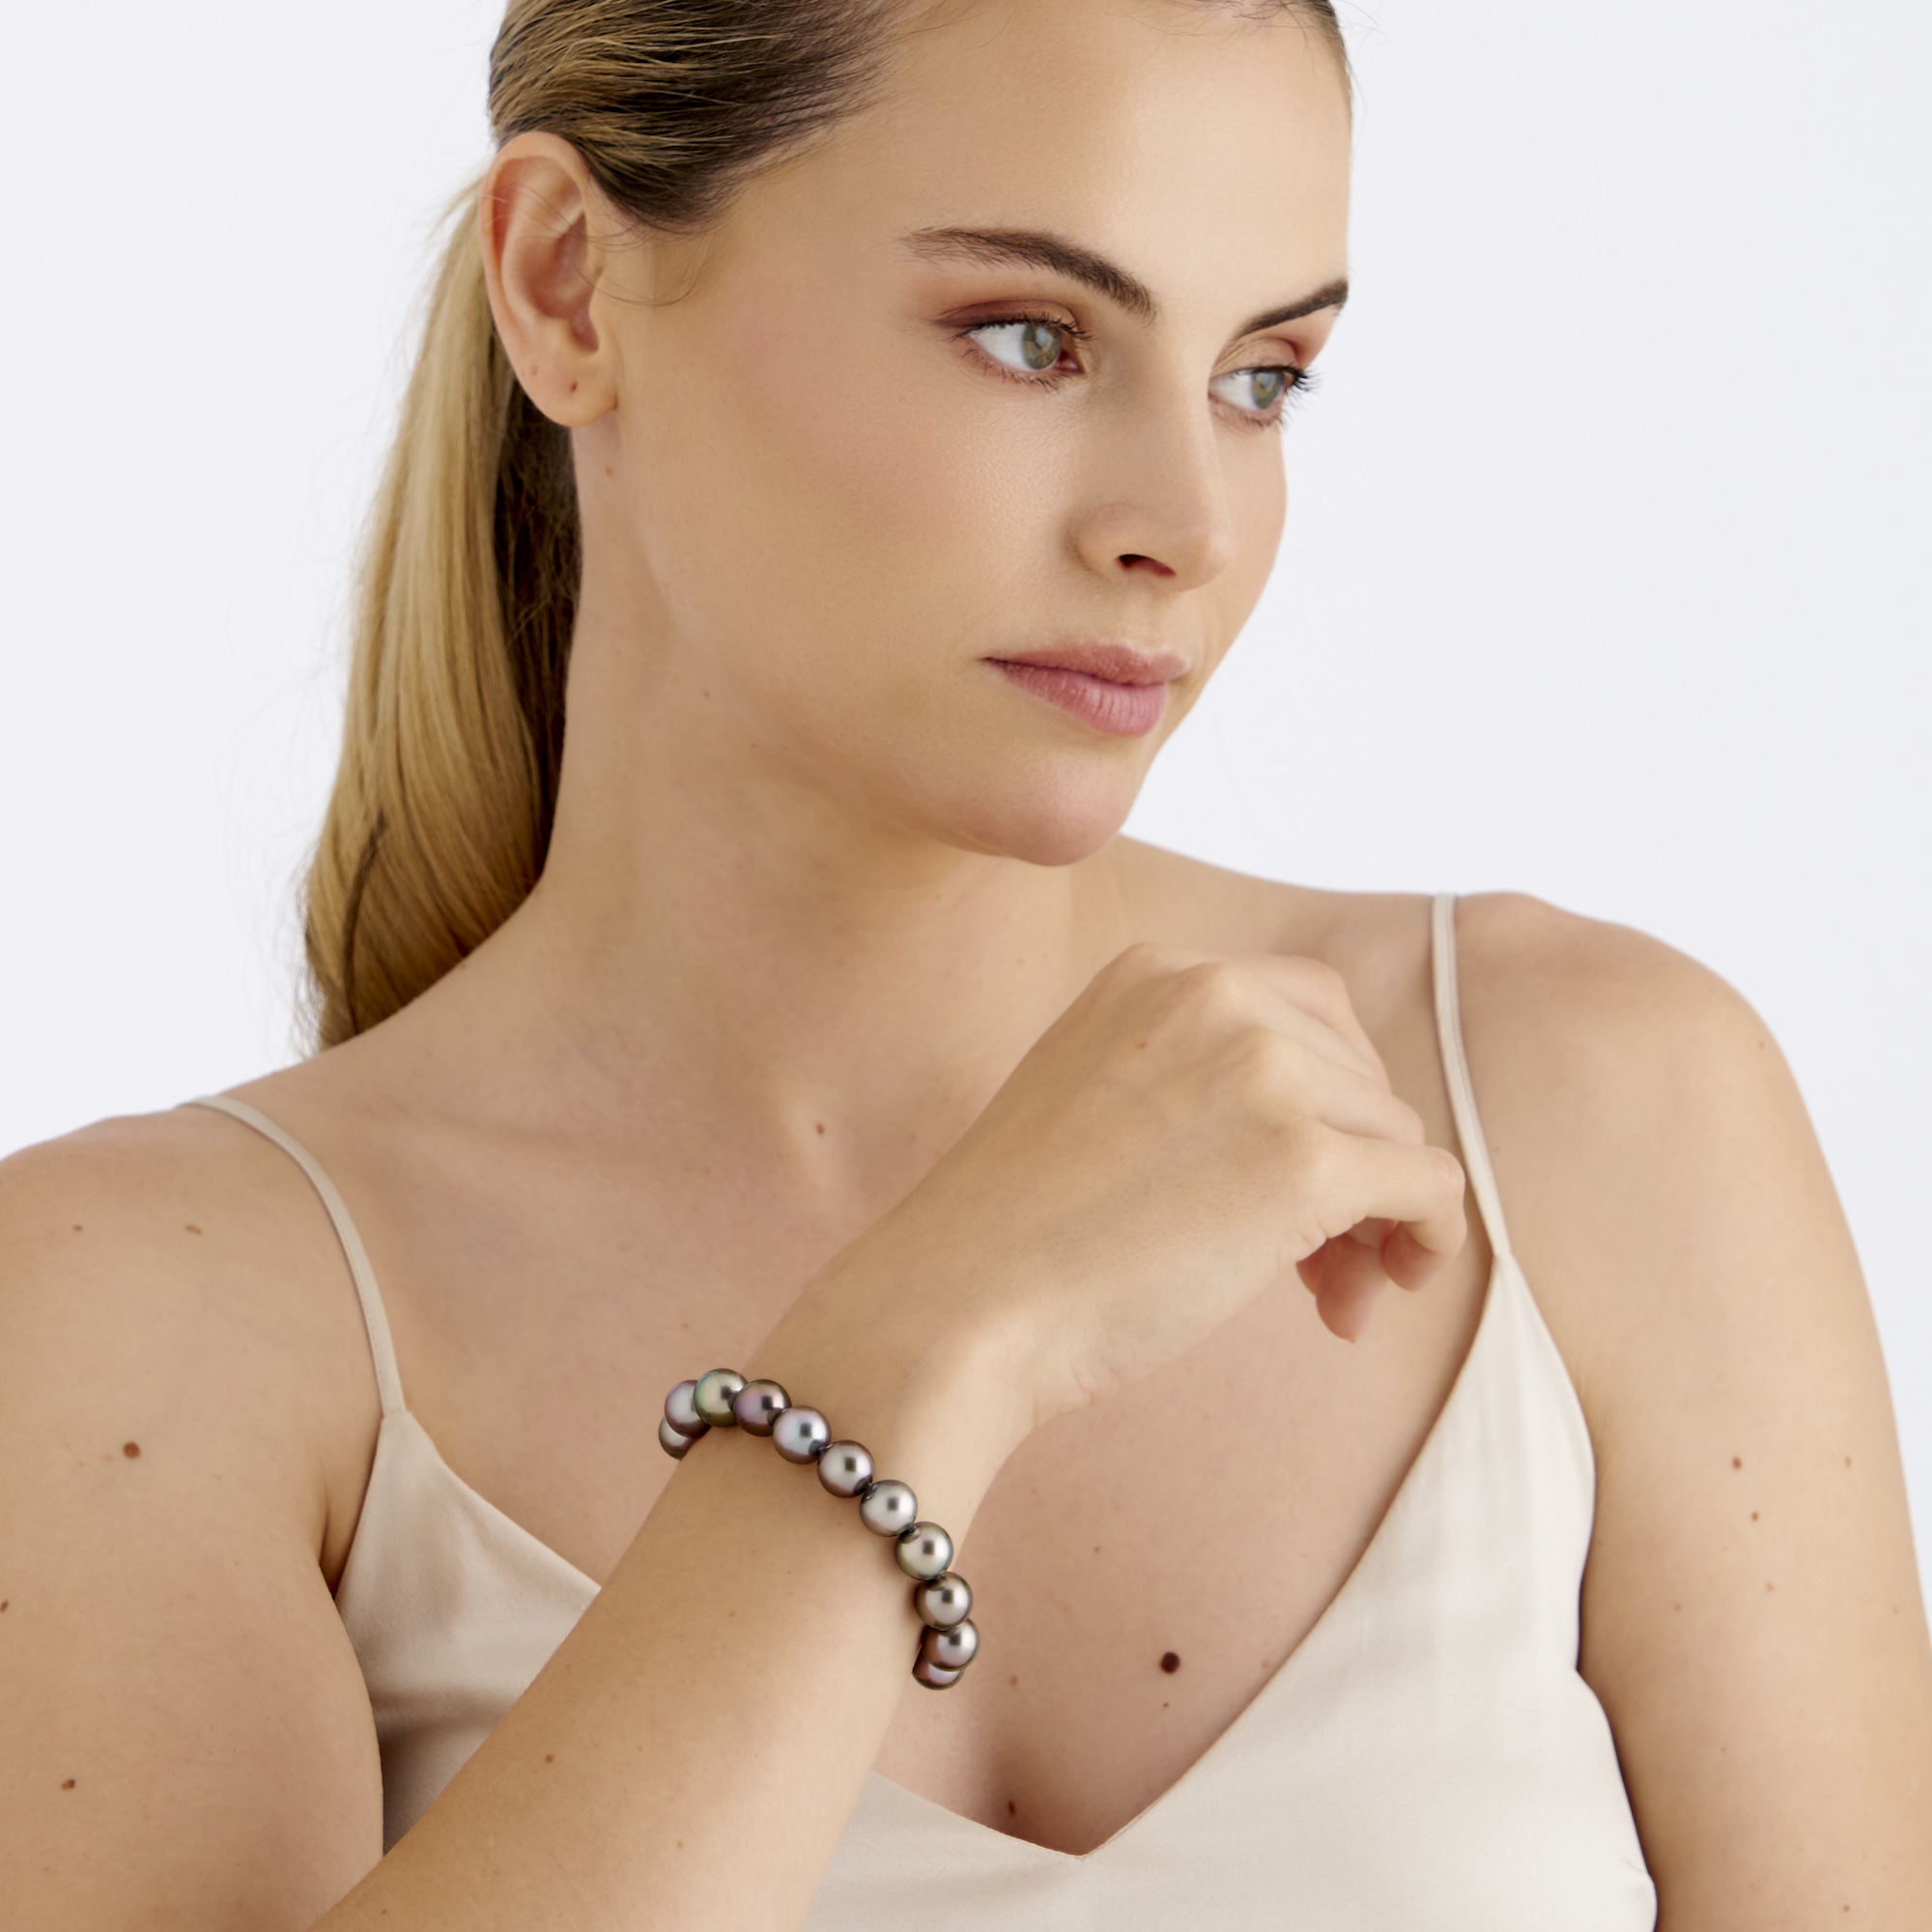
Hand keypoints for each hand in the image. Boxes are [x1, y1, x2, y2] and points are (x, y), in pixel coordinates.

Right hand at [870, 944, 1466, 1433]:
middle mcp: (1218, 994)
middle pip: (1361, 1070)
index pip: (1307, 1010)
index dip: (1320, 1100)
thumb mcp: (1096, 1093)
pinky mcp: (1302, 1159)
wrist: (955, 1304)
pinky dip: (1426, 1241)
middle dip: (1354, 1160)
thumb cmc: (1013, 1232)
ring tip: (1321, 1303)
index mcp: (1158, 968)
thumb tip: (1332, 1135)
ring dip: (1378, 1220)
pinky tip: (1367, 1303)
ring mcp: (1265, 1070)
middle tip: (1314, 1263)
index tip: (1284, 1183)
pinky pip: (1431, 1186)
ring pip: (1397, 1131)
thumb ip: (1193, 1077)